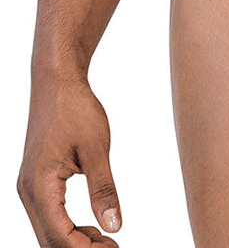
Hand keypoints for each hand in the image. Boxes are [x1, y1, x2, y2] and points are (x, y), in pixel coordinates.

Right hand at [18, 74, 121, 246]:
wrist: (56, 81)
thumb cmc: (75, 108)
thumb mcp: (96, 148)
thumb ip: (104, 189)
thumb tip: (115, 226)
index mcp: (40, 186)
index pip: (59, 236)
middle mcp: (29, 191)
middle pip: (50, 239)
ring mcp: (30, 186)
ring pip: (49, 229)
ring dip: (75, 240)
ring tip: (108, 242)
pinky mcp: (37, 180)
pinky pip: (50, 214)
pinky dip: (69, 225)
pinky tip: (92, 227)